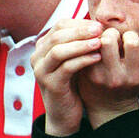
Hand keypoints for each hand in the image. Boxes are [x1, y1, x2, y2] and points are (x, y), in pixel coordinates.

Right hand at [32, 18, 103, 136]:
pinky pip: (66, 68)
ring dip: (81, 44)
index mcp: (43, 47)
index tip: (99, 25)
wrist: (65, 114)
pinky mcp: (50, 85)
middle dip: (81, 31)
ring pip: (59, 51)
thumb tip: (99, 24)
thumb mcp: (74, 58)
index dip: (80, 23)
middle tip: (101, 30)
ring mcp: (41, 72)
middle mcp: (37, 57)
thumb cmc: (72, 82)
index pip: (59, 25)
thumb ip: (79, 42)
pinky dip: (83, 60)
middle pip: (58, 36)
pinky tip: (97, 58)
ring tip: (100, 42)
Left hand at [79, 28, 138, 128]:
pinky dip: (90, 47)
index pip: (132, 43)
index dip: (130, 37)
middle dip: (112, 34)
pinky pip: (85, 51)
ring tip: (103, 45)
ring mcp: (98, 76)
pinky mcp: (85, 74)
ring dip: (99, 40)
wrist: (109, 106)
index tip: (128, 43)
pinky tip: (95, 51)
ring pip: (94, 44)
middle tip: (114, 40)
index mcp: (134, 75)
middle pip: (108, 39)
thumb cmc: (133, 86)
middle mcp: (115, 76)